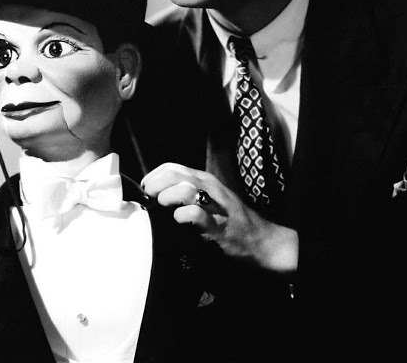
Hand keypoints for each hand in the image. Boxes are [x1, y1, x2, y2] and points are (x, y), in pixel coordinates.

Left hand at [141, 162, 297, 273]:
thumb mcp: (208, 200)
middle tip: (150, 198)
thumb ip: (186, 194)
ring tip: (165, 207)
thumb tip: (155, 197)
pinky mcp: (218, 227)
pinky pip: (196, 215)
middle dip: (155, 184)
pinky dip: (183, 216)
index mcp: (204, 180)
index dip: (153, 177)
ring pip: (185, 189)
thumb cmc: (230, 221)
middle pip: (175, 174)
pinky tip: (179, 221)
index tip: (145, 191)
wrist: (261, 240)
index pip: (171, 167)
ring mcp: (215, 206)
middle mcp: (209, 188)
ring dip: (168, 197)